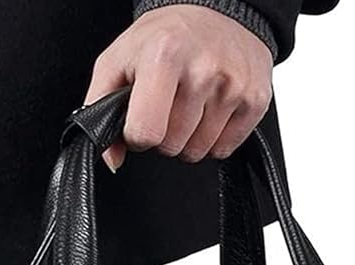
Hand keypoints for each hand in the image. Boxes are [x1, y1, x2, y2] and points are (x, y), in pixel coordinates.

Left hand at [85, 5, 273, 171]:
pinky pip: (224, 149)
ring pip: (197, 151)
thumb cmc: (164, 36)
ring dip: (189, 136)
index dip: (137, 133)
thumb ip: (100, 107)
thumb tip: (110, 159)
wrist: (217, 9)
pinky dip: (214, 137)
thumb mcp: (118, 60)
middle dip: (164, 134)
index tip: (141, 116)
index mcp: (163, 56)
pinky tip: (210, 107)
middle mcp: (203, 70)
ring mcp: (233, 86)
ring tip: (190, 102)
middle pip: (171, 146)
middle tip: (168, 103)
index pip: (146, 133)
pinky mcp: (255, 100)